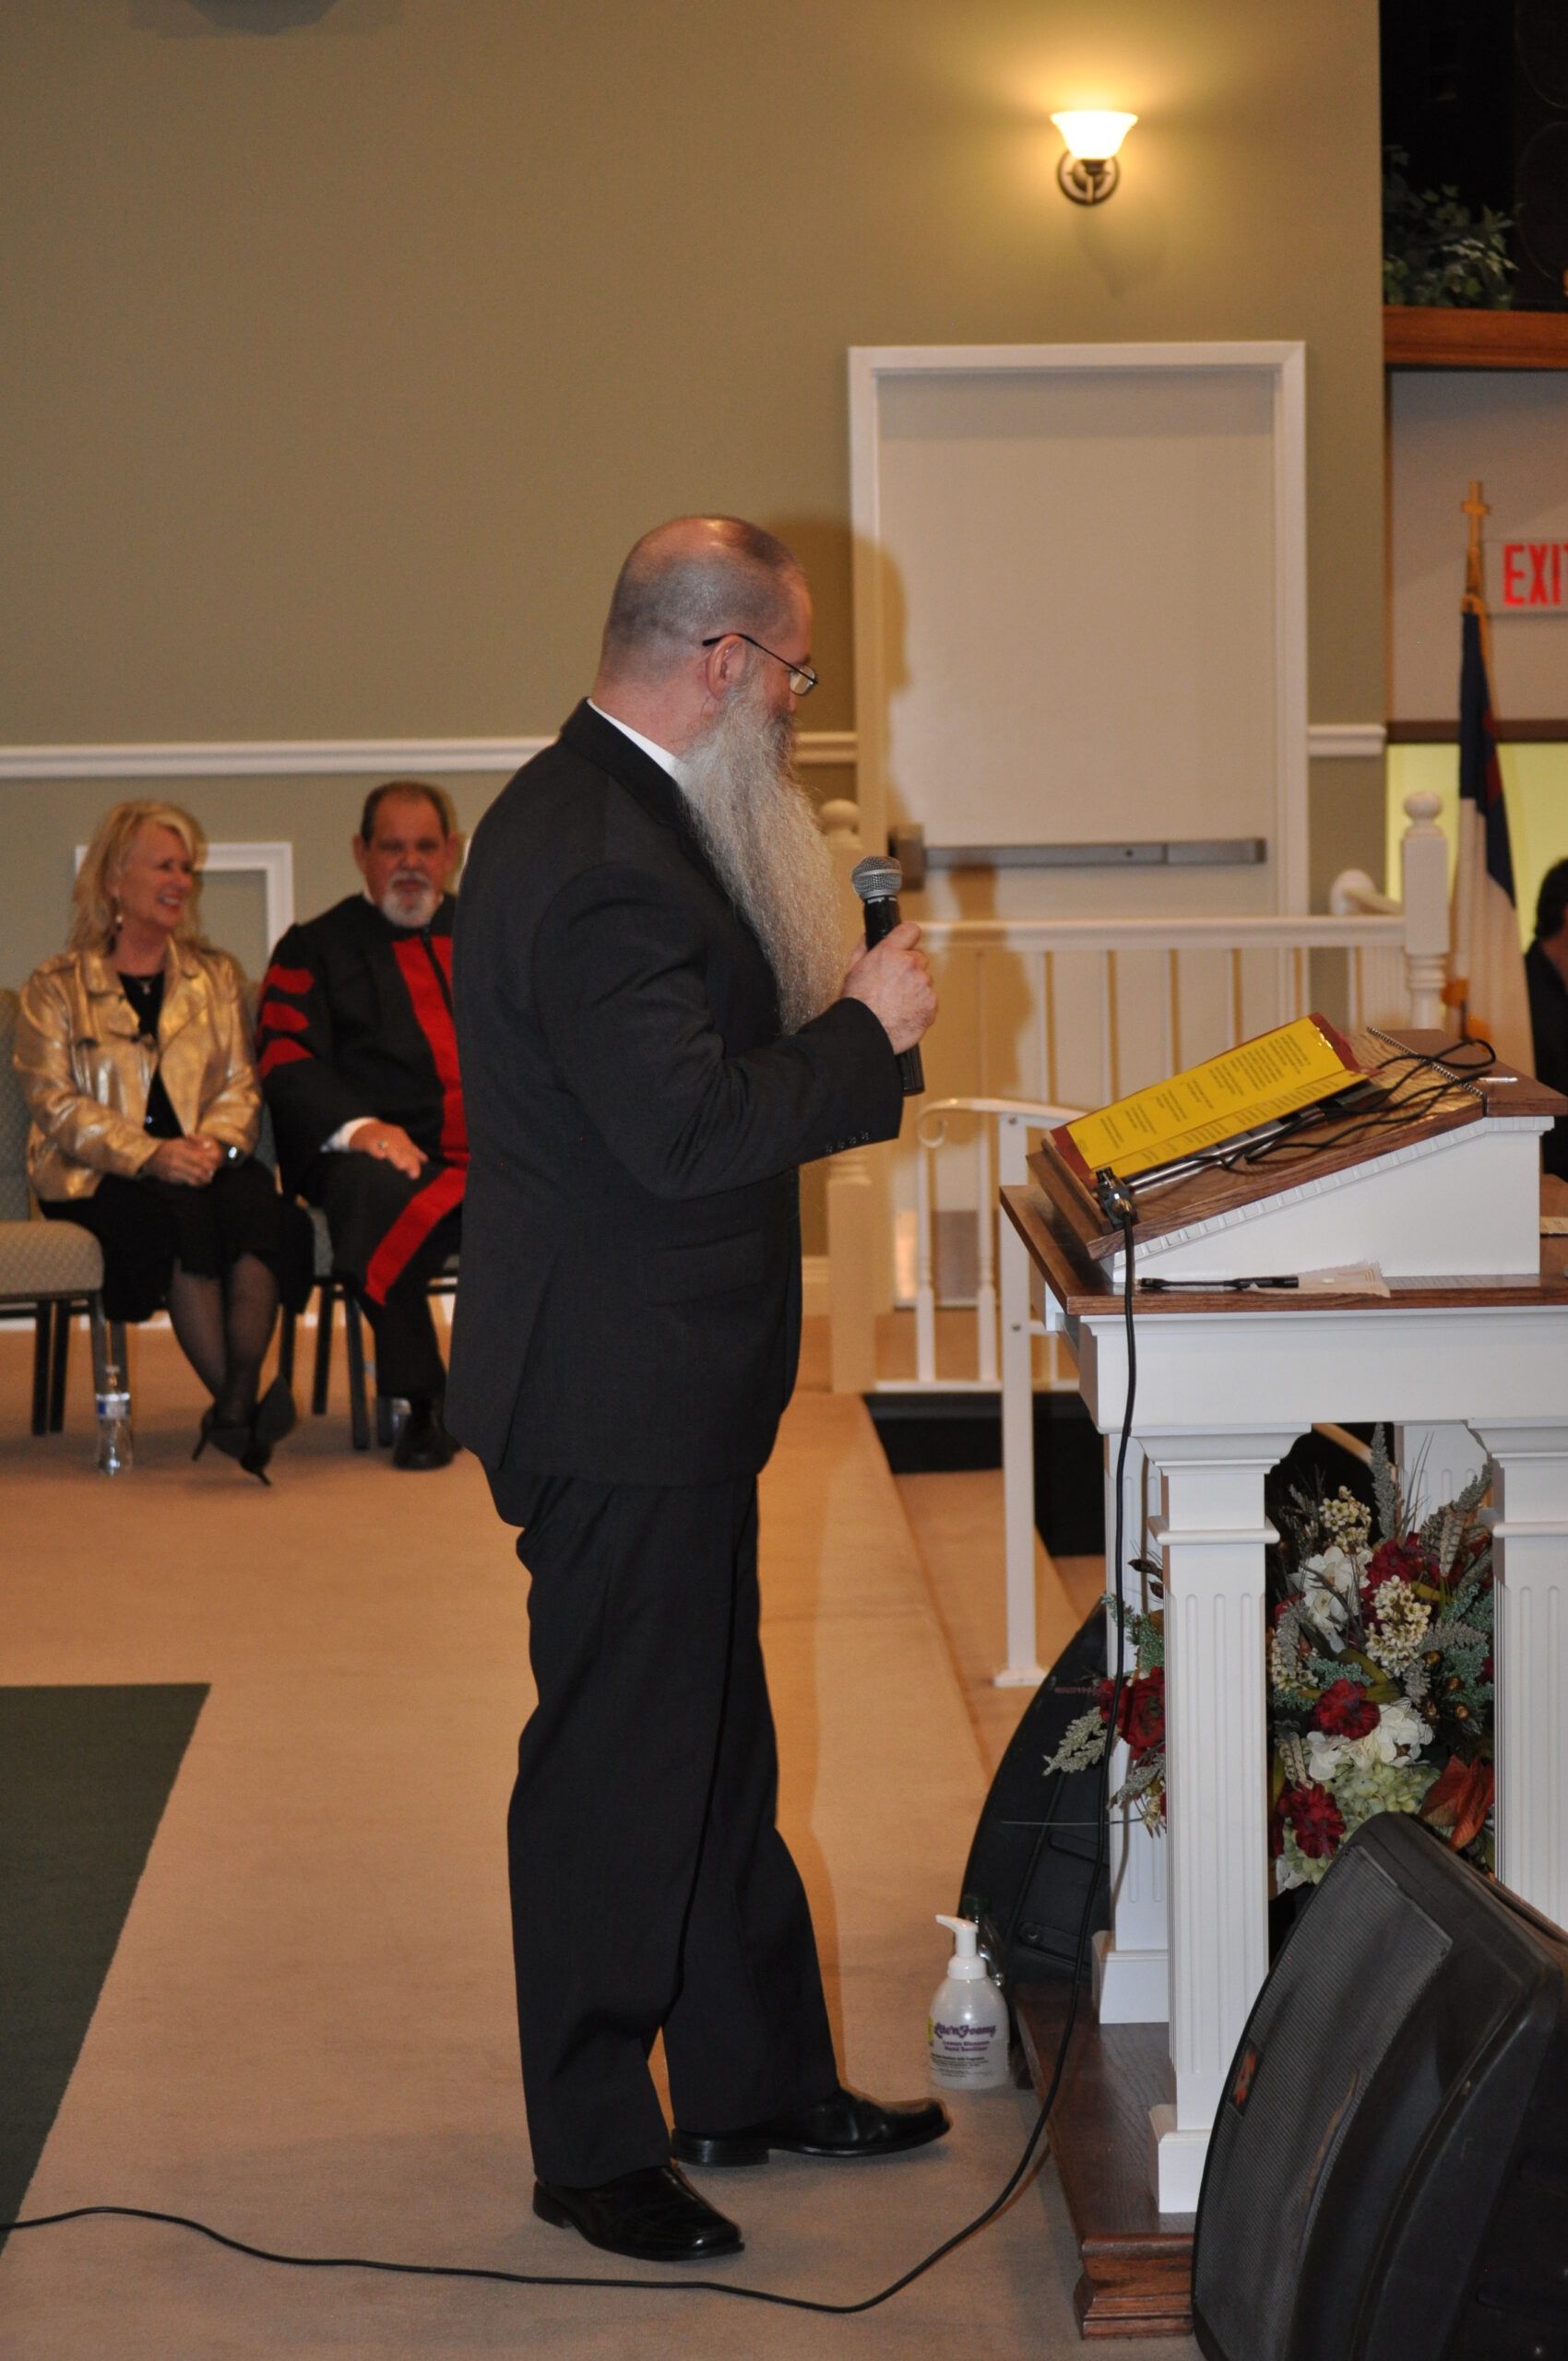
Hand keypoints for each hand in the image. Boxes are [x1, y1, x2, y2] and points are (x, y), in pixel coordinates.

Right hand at [146, 1136, 220, 1185]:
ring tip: (207, 1178)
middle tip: (213, 1173)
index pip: (200, 1159)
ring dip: (203, 1180)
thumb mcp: (180, 1141)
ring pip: (193, 1180)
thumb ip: (195, 1143)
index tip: (215, 1165)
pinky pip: (186, 1183)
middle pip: (199, 1172)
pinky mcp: (170, 1180)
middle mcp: (175, 1162)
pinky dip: (195, 1183)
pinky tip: (198, 1181)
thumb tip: (209, 1145)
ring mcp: (172, 1172)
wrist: (149, 1158)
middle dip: (208, 1174)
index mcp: (179, 1150)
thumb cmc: (169, 1148)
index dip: (210, 1164)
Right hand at [352, 1120, 426, 1178]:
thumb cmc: (381, 1137)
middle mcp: (391, 1135)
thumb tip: (425, 1159)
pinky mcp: (367, 1140)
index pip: (410, 1149)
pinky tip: (381, 1156)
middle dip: (409, 1160)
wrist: (358, 1127)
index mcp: (399, 1136)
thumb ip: (411, 1150)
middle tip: (413, 1174)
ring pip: (389, 1146)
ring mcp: (379, 1137)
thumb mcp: (397, 1141)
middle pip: (402, 1148)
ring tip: (402, 1166)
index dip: (414, 1161)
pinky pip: (372, 1145)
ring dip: (396, 1156)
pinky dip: (376, 1150)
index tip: (416, 1174)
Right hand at [838, 921, 936, 1056]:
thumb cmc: (856, 1006)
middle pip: (919, 958)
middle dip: (910, 969)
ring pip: (924, 982)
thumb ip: (864, 948)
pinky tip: (904, 1014)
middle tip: (894, 986)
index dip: (907, 939)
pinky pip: (929, 1001)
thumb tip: (870, 936)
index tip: (907, 946)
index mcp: (889, 953)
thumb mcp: (852, 970)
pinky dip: (920, 1007)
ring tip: (896, 1004)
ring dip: (915, 990)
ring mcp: (923, 985)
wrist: (863, 1035)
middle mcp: (909, 965)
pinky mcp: (931, 1004)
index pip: (910, 930)